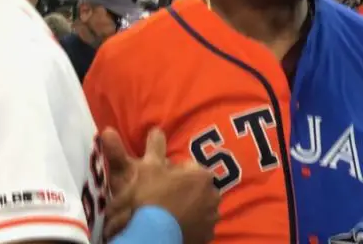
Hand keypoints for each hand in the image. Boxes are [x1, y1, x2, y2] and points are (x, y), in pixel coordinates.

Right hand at [101, 128, 219, 243]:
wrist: (151, 235)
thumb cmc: (150, 198)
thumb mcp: (149, 168)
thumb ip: (155, 146)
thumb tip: (156, 128)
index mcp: (202, 176)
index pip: (190, 168)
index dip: (175, 173)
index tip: (162, 180)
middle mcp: (213, 196)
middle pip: (198, 188)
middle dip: (186, 190)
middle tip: (166, 197)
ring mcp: (211, 219)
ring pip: (201, 207)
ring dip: (191, 208)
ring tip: (170, 213)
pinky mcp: (207, 237)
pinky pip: (200, 227)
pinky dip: (191, 226)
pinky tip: (176, 226)